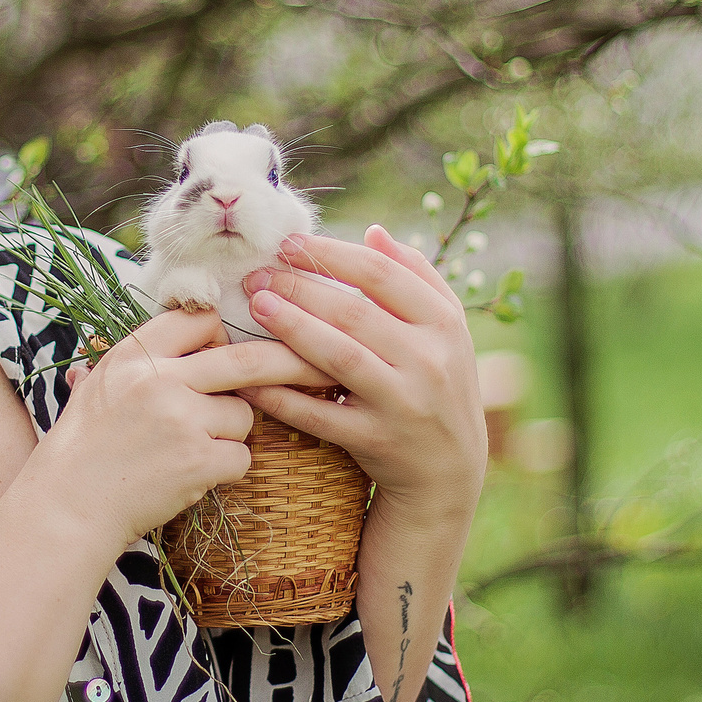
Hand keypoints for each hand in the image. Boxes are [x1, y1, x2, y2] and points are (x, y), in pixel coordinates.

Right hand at [44, 306, 331, 544]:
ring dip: (230, 433)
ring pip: (243, 415)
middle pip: (246, 359)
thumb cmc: (82, 448)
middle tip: (318, 363)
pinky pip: (240, 456)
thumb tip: (190, 327)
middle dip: (287, 362)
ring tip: (187, 450)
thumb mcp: (99, 383)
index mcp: (134, 353)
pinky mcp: (198, 459)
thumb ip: (143, 357)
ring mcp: (181, 418)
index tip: (225, 352)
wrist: (67, 505)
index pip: (200, 320)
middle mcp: (160, 378)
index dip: (220, 336)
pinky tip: (191, 475)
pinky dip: (225, 468)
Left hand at [235, 225, 487, 534]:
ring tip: (255, 306)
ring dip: (292, 328)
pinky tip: (252, 377)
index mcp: (445, 324)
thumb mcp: (446, 330)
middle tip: (256, 273)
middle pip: (354, 313)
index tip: (288, 243)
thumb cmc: (440, 384)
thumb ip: (415, 277)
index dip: (331, 254)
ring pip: (339, 358)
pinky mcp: (376, 441)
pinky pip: (321, 415)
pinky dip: (284, 396)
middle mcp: (429, 361)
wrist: (449, 470)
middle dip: (300, 288)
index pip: (383, 275)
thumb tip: (374, 231)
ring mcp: (403, 403)